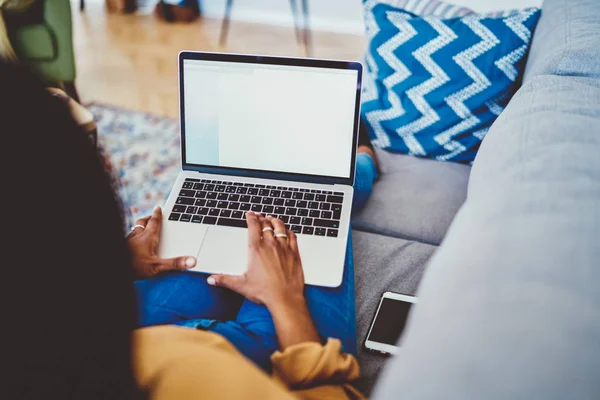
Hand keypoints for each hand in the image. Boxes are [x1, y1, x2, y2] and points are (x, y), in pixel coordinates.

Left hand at [127, 206, 195, 278]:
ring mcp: (128, 240)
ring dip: (140, 227)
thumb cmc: (133, 267)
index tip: (159, 207)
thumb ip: (175, 264)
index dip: (157, 214)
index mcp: (147, 237)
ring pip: (135, 229)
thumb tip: (192, 261)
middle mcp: (137, 236)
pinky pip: (129, 237)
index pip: (154, 222)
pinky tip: (133, 243)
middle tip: (152, 216)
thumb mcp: (157, 266)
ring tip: (144, 228)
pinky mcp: (122, 246)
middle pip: (142, 222)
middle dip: (148, 218)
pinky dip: (134, 236)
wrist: (116, 270)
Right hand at [209, 211, 319, 348]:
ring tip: (272, 219)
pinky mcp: (294, 253)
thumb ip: (225, 280)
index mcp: (256, 249)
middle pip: (266, 225)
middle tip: (260, 216)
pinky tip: (287, 231)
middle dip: (262, 218)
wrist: (285, 298)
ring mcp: (284, 248)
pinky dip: (288, 231)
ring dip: (275, 221)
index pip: (253, 226)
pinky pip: (292, 236)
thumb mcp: (241, 285)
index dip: (251, 218)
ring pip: (280, 228)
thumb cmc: (265, 292)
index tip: (250, 214)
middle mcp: (270, 245)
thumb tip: (212, 279)